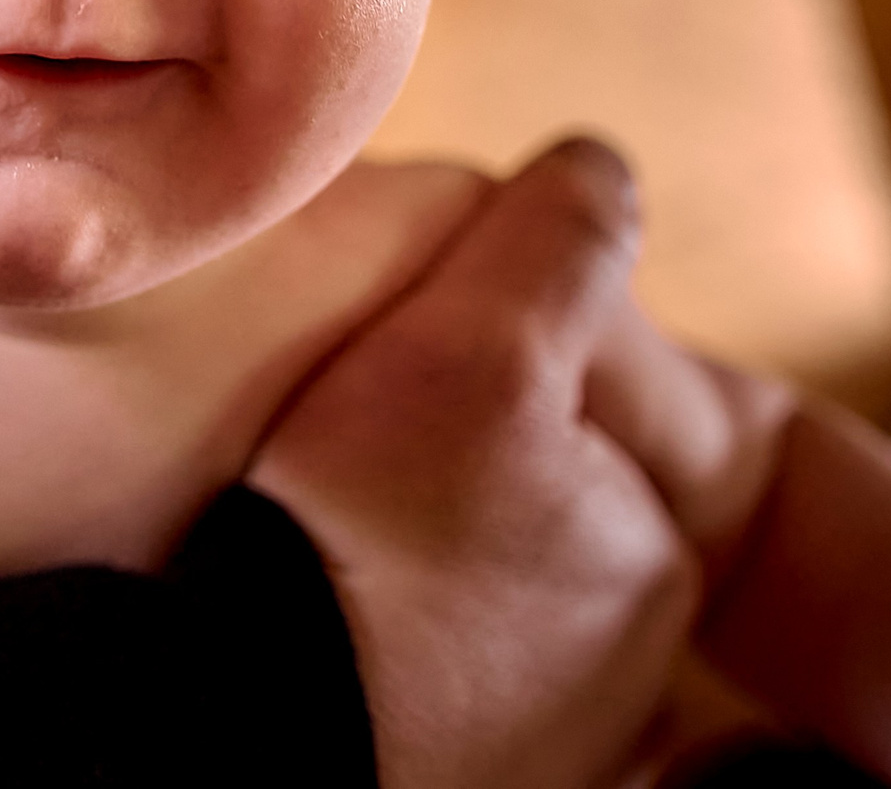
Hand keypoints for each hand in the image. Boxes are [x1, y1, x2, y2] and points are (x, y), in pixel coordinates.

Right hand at [247, 137, 695, 788]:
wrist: (237, 732)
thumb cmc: (352, 540)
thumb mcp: (470, 349)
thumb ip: (556, 246)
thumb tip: (602, 164)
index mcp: (653, 561)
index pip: (586, 420)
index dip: (488, 366)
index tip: (394, 368)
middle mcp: (627, 673)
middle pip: (543, 516)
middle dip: (467, 471)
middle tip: (343, 449)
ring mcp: (545, 747)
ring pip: (488, 601)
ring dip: (426, 561)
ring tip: (315, 530)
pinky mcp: (461, 781)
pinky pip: (432, 683)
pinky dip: (390, 647)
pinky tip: (317, 615)